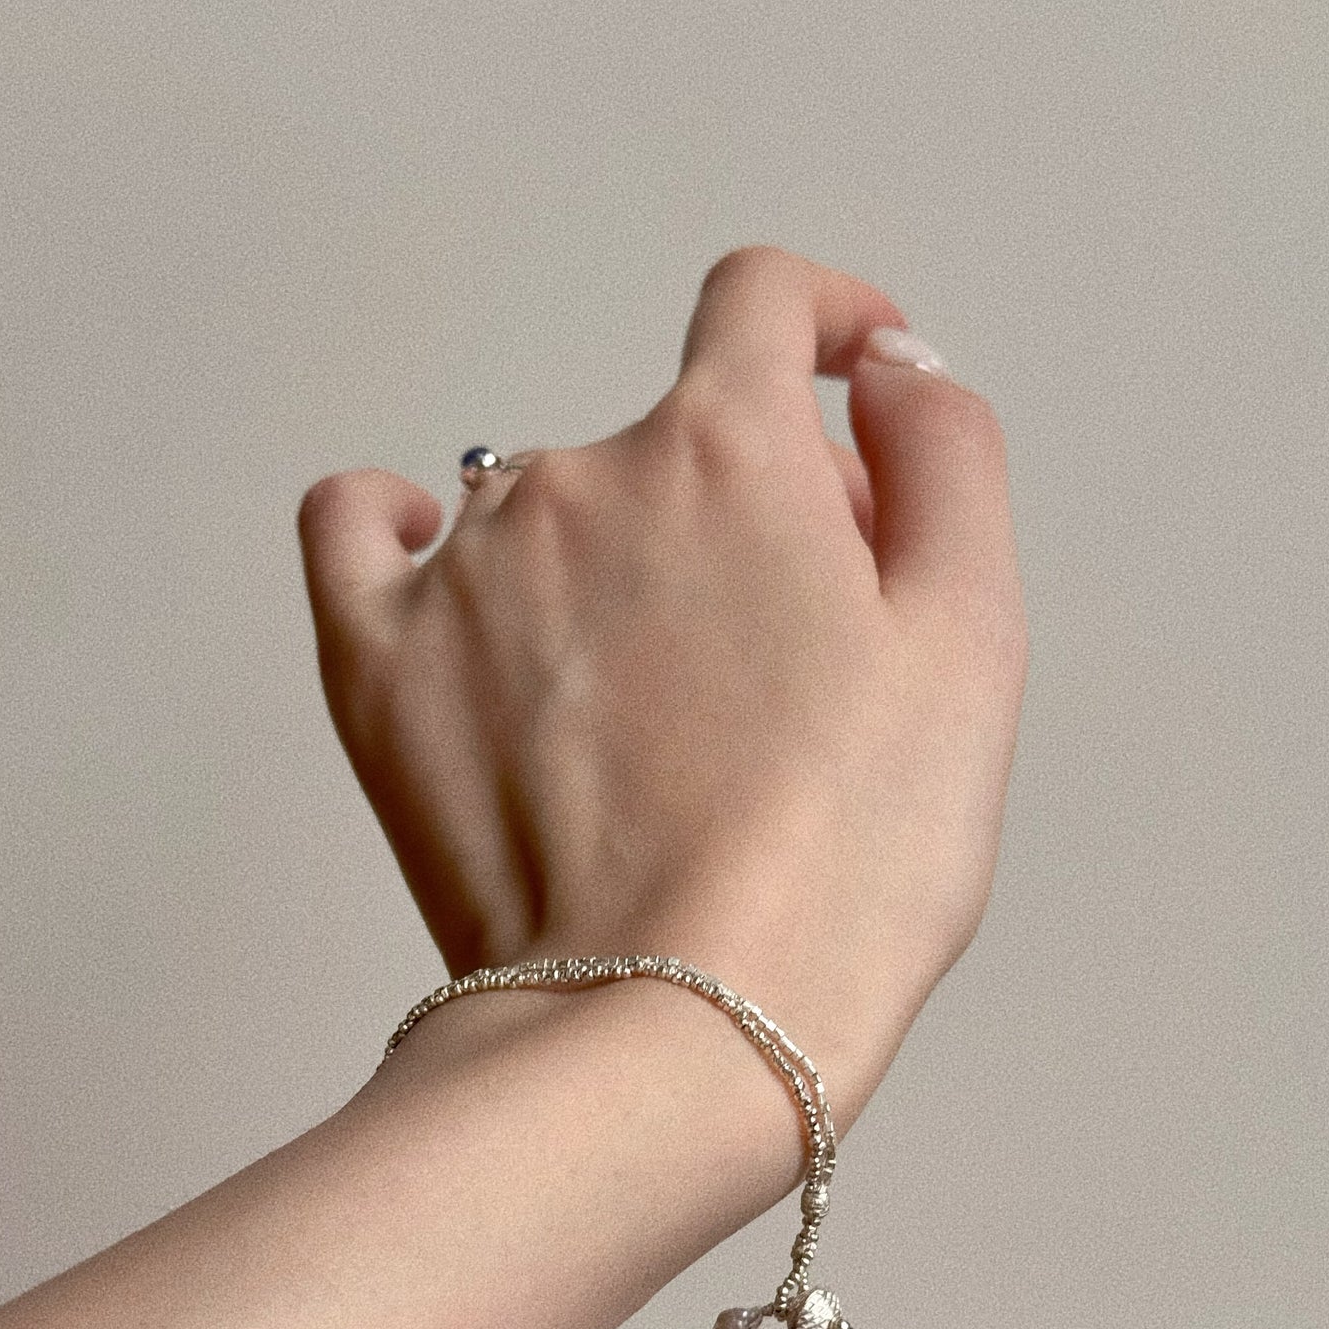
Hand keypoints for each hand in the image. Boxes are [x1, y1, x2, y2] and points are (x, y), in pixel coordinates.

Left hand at [297, 247, 1025, 1129]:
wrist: (671, 1028)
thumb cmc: (840, 863)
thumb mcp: (971, 639)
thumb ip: (947, 457)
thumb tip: (890, 367)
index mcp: (728, 450)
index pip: (762, 301)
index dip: (819, 317)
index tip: (845, 368)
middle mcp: (577, 475)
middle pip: (674, 435)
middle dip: (751, 509)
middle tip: (794, 664)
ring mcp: (462, 569)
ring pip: (548, 502)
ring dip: (617, 558)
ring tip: (658, 716)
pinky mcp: (377, 664)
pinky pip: (357, 530)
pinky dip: (400, 527)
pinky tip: (441, 569)